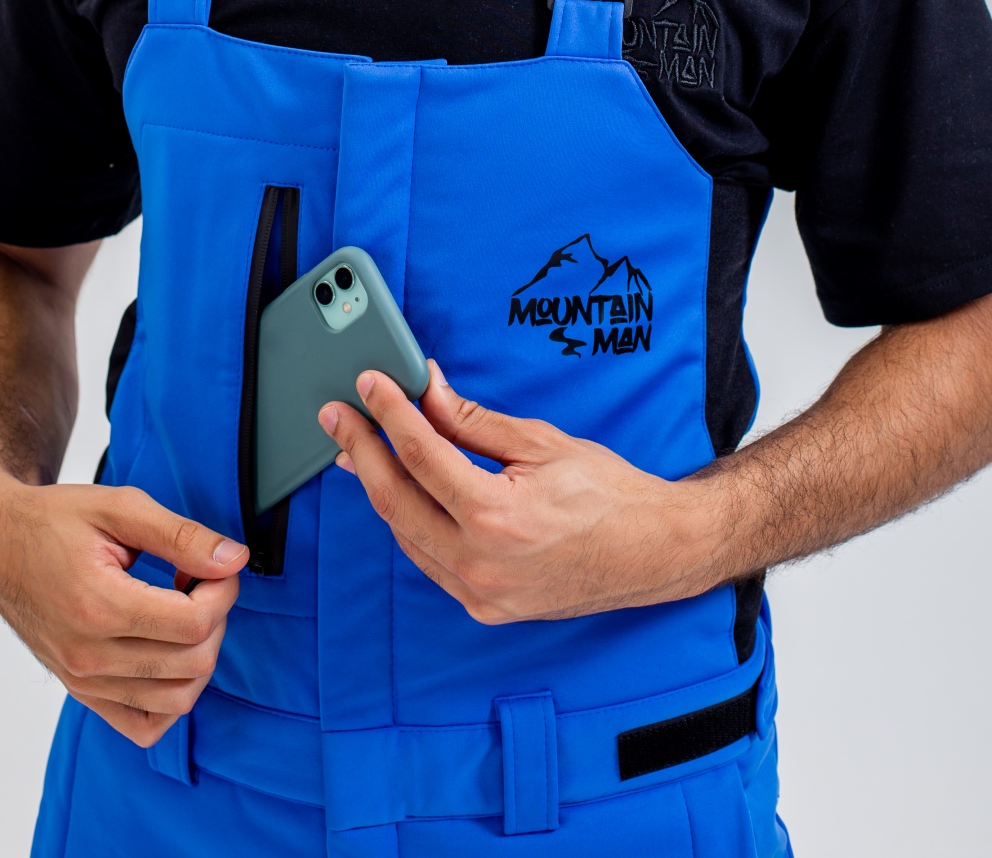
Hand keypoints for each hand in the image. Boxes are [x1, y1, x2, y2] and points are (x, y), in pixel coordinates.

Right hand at [0, 470, 247, 745]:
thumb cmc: (55, 521)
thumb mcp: (121, 508)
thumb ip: (182, 536)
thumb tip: (235, 559)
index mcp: (98, 606)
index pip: (194, 623)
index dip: (223, 591)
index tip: (216, 565)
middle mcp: (88, 655)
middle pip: (193, 662)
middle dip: (216, 618)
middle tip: (201, 582)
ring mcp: (82, 681)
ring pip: (176, 700)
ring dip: (199, 656)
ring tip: (184, 613)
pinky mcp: (81, 692)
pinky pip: (143, 725)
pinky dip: (170, 697)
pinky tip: (168, 651)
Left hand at [318, 363, 720, 622]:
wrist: (652, 553)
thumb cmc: (608, 494)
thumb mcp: (541, 443)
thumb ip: (474, 422)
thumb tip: (427, 392)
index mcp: (496, 516)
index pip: (421, 455)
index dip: (388, 414)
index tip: (368, 385)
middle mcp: (480, 563)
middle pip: (396, 500)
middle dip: (361, 451)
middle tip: (338, 416)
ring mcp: (480, 592)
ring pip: (405, 534)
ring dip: (379, 488)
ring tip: (358, 448)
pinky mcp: (484, 606)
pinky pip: (428, 559)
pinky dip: (409, 521)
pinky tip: (400, 491)